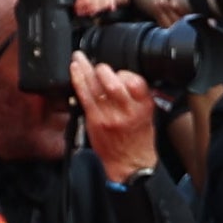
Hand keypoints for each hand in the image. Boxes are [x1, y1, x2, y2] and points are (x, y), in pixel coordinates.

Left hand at [72, 55, 161, 179]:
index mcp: (144, 107)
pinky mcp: (95, 120)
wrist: (131, 164)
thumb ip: (137, 96)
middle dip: (103, 70)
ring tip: (79, 58)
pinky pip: (84, 95)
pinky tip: (74, 70)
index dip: (125, 73)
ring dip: (85, 69)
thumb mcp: (148, 115)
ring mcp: (109, 115)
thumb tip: (123, 77)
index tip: (120, 72)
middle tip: (99, 67)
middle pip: (113, 82)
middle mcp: (127, 111)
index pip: (135, 81)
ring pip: (96, 86)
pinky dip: (78, 80)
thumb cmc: (139, 141)